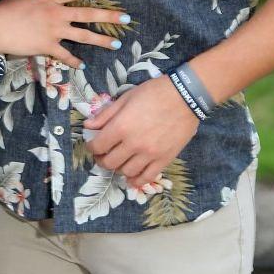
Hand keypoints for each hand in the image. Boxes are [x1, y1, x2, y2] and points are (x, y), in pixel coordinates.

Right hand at [0, 0, 128, 70]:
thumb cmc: (2, 11)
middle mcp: (56, 13)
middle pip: (88, 14)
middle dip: (109, 17)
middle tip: (126, 18)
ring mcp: (54, 30)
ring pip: (83, 36)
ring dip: (101, 41)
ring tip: (116, 45)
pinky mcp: (47, 46)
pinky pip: (65, 55)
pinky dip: (74, 61)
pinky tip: (83, 66)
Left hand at [84, 74, 199, 187]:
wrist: (186, 97)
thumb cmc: (154, 92)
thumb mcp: (126, 98)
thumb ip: (106, 114)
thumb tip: (88, 125)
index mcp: (121, 126)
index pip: (98, 146)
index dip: (92, 146)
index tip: (93, 144)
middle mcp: (133, 144)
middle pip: (109, 162)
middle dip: (102, 159)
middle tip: (104, 154)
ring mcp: (149, 154)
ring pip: (126, 172)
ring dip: (119, 168)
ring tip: (120, 161)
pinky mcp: (164, 160)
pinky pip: (147, 178)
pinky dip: (136, 181)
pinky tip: (132, 177)